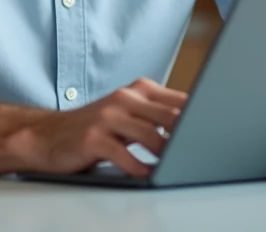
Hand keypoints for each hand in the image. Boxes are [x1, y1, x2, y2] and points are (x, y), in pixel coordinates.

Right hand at [11, 78, 186, 177]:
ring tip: (179, 166)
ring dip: (168, 155)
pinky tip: (148, 176)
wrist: (48, 135)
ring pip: (150, 135)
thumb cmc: (96, 127)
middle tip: (203, 152)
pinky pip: (124, 155)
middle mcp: (125, 99)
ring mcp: (108, 117)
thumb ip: (158, 114)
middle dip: (188, 136)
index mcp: (139, 90)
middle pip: (169, 116)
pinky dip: (140, 168)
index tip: (217, 130)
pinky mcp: (93, 138)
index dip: (200, 116)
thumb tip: (197, 125)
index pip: (179, 101)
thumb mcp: (129, 112)